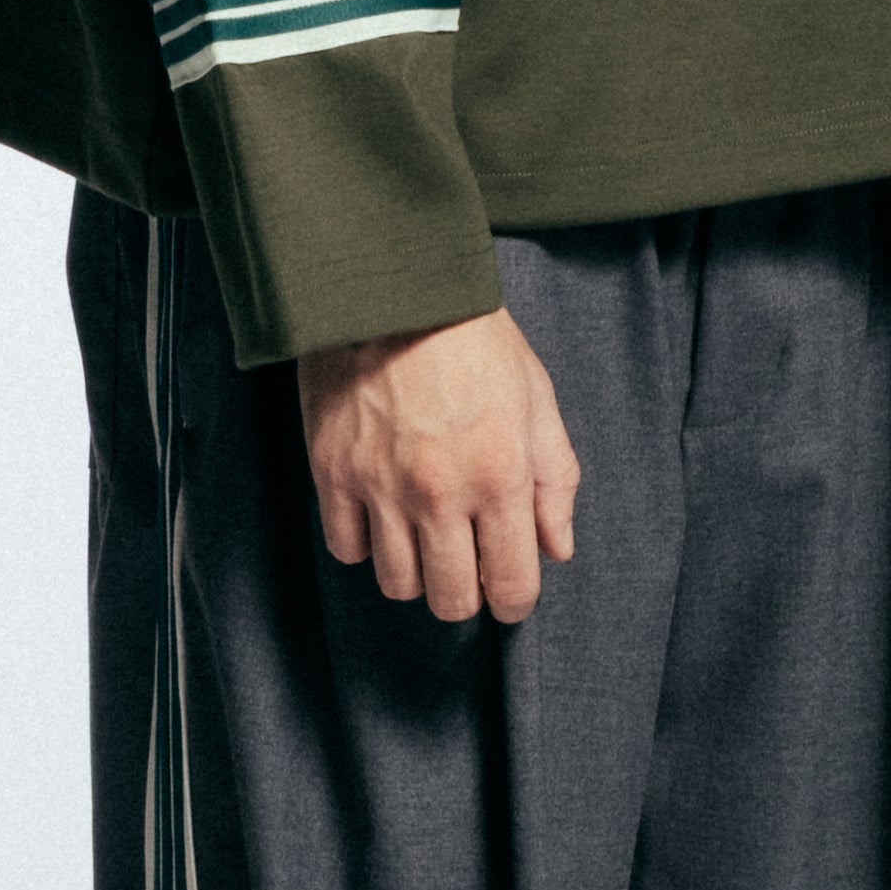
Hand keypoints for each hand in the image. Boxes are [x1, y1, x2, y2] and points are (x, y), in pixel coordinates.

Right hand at [298, 307, 582, 626]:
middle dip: (466, 595)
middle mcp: (441, 492)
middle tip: (466, 566)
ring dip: (416, 573)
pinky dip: (366, 545)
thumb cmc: (474, 339)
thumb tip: (557, 549)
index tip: (508, 589)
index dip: (515, 599)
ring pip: (397, 584)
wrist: (393, 288)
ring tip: (423, 538)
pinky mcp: (333, 472)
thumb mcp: (537, 400)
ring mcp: (381, 486)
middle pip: (451, 601)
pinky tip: (381, 516)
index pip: (512, 584)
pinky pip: (347, 549)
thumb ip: (555, 481)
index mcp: (501, 475)